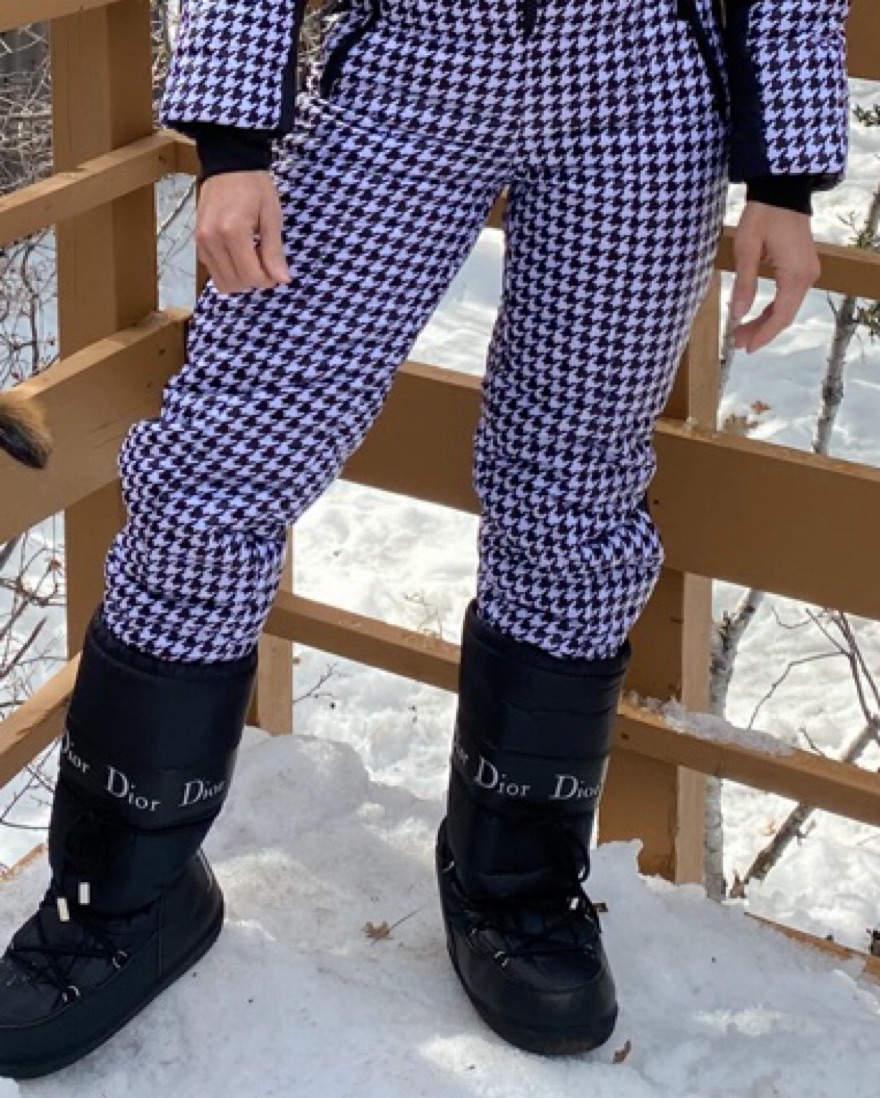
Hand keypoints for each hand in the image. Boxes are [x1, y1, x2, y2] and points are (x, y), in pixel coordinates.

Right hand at [196, 171, 291, 293]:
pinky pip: (212, 269)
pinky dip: (228, 270)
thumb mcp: (271, 217)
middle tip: (264, 262)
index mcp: (232, 232)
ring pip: (221, 281)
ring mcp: (201, 241)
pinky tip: (239, 253)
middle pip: (234, 283)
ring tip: (251, 257)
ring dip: (240, 278)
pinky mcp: (197, 241)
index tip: (276, 270)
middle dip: (253, 281)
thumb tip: (282, 280)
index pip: (250, 276)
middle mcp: (211, 240)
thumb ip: (274, 252)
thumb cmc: (255, 187)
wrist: (229, 163)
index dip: (267, 280)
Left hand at [730, 202, 820, 353]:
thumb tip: (737, 314)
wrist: (782, 190)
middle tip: (737, 343)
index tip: (745, 348)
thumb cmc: (763, 215)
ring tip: (742, 332)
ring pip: (787, 307)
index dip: (763, 334)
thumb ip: (744, 283)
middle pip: (785, 315)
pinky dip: (773, 308)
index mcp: (795, 275)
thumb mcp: (746, 250)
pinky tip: (756, 316)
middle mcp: (807, 276)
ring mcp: (808, 271)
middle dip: (762, 331)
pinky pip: (789, 296)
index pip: (780, 315)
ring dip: (766, 321)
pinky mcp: (803, 267)